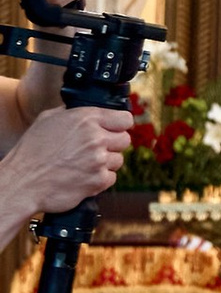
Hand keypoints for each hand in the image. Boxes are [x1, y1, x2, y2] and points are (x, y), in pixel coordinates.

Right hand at [5, 105, 132, 217]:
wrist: (23, 181)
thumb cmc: (31, 151)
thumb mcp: (48, 119)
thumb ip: (71, 113)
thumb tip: (85, 111)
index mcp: (86, 119)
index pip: (125, 118)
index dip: (119, 124)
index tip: (114, 129)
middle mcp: (95, 138)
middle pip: (124, 140)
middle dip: (112, 144)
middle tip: (96, 149)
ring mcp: (98, 160)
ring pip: (118, 160)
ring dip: (106, 162)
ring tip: (85, 163)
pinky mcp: (98, 181)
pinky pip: (111, 177)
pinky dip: (100, 179)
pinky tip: (83, 176)